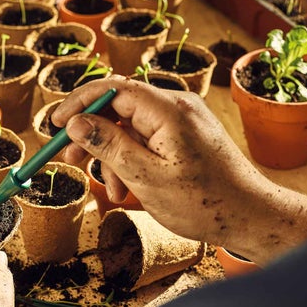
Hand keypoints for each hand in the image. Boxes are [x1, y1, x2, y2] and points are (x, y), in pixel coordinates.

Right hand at [52, 75, 306, 263]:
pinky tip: (130, 189)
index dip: (79, 103)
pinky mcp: (186, 135)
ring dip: (114, 157)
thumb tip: (75, 122)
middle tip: (68, 159)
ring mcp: (183, 120)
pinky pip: (148, 139)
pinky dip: (133, 161)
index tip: (55, 124)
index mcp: (169, 110)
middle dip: (93, 136)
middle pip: (119, 109)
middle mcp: (177, 106)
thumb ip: (108, 146)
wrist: (250, 216)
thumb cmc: (204, 203)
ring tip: (113, 192)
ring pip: (131, 128)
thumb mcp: (146, 177)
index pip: (113, 89)